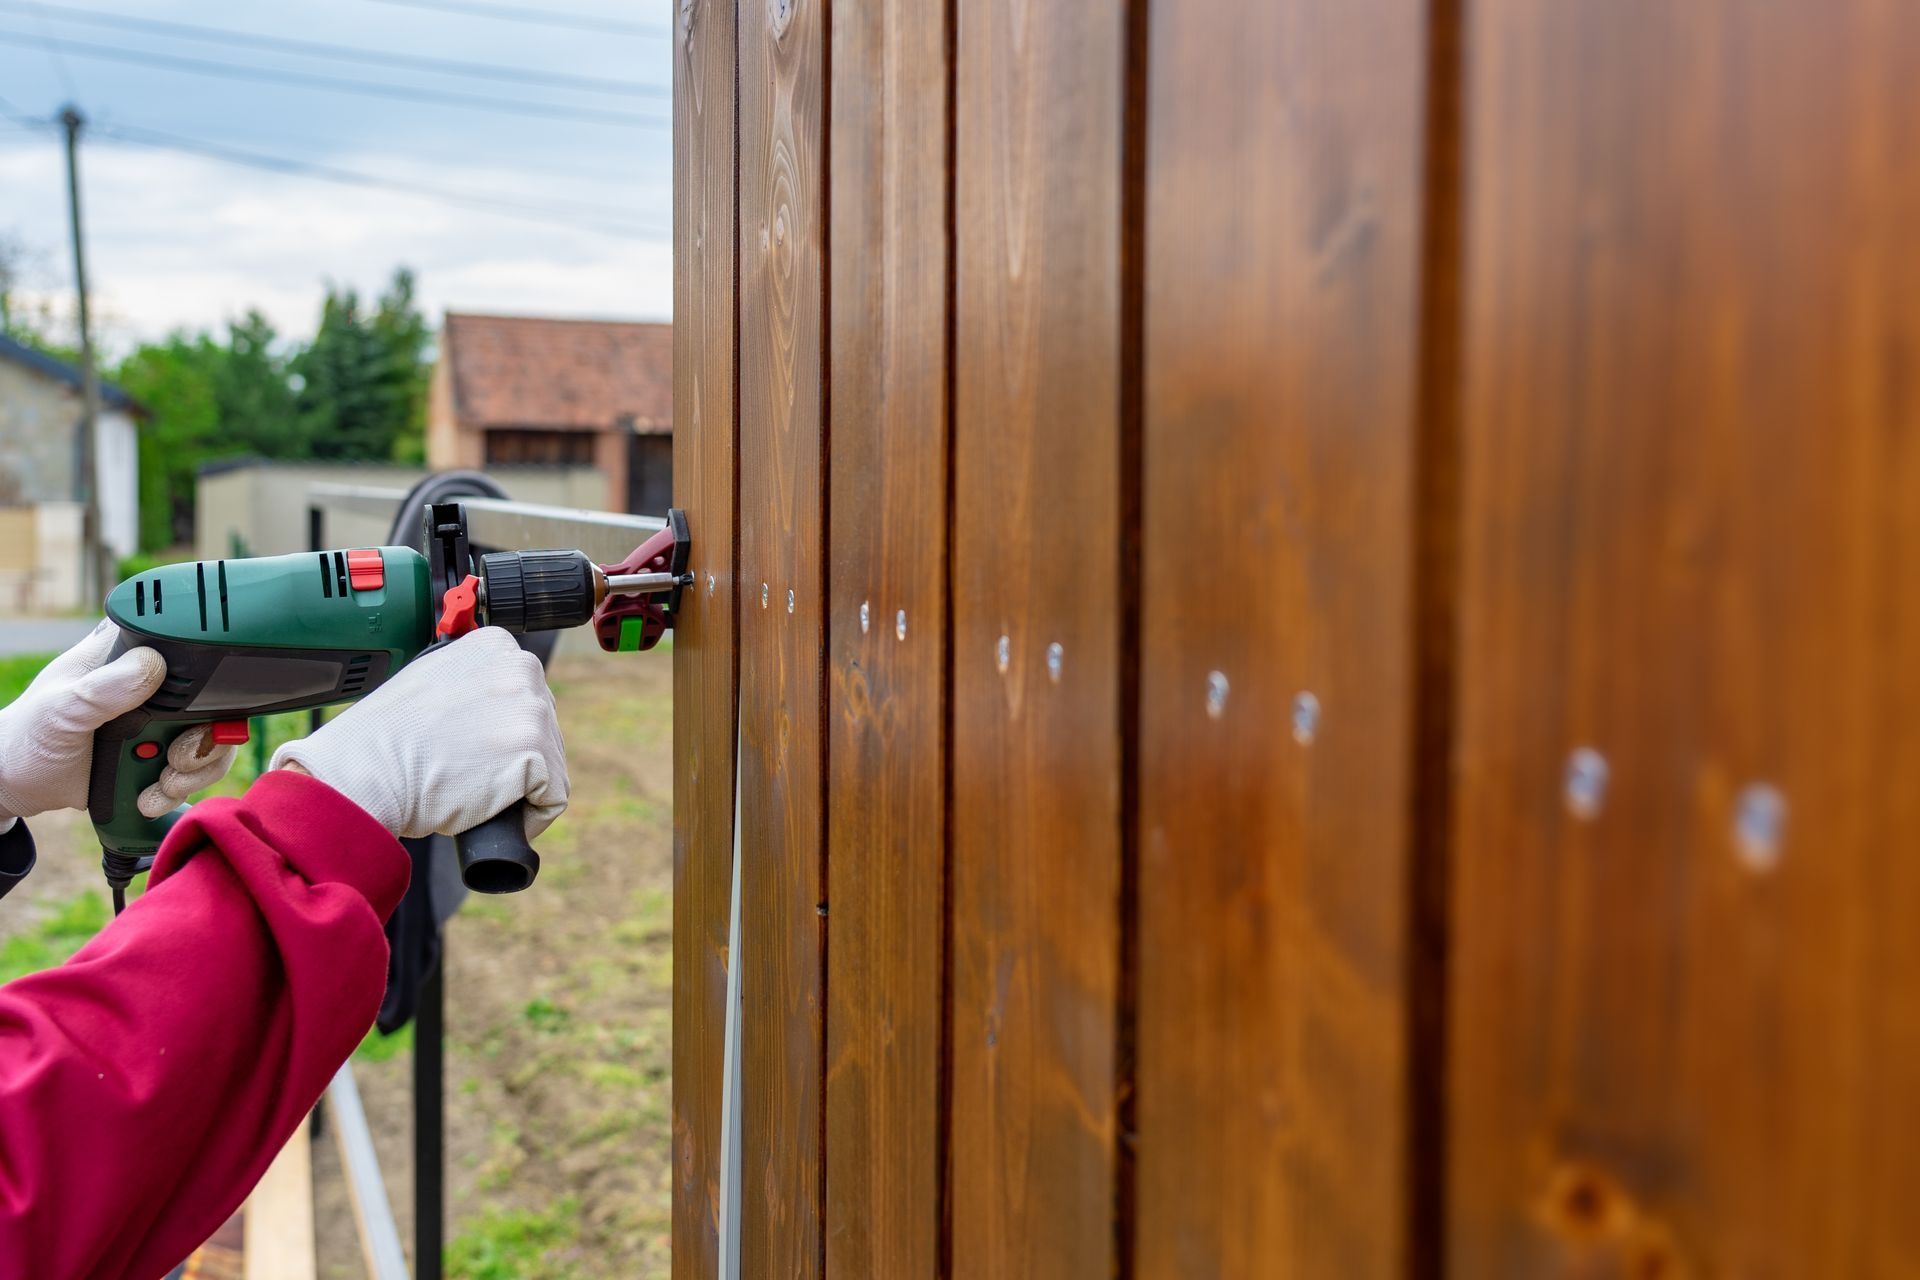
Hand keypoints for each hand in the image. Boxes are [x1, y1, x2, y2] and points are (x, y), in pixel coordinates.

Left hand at [0, 619, 237, 824]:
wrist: (22, 784)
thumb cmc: (30, 737)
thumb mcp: (62, 709)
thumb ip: (105, 689)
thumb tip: (155, 666)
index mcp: (126, 655)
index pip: (187, 644)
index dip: (207, 672)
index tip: (190, 709)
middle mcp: (153, 684)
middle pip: (216, 700)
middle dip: (204, 740)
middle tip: (175, 759)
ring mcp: (162, 722)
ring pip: (214, 740)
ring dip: (194, 772)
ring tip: (161, 784)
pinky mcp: (164, 753)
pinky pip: (199, 770)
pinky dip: (182, 789)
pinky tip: (149, 797)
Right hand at [269, 628, 568, 839]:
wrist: (366, 771)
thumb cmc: (386, 738)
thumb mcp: (431, 681)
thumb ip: (471, 682)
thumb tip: (493, 702)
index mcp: (494, 645)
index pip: (524, 695)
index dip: (502, 731)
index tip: (475, 748)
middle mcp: (520, 668)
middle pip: (542, 728)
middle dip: (514, 758)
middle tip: (468, 773)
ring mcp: (530, 709)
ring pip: (550, 764)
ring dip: (519, 788)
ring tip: (472, 791)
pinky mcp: (536, 751)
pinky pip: (551, 798)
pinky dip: (528, 816)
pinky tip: (490, 813)